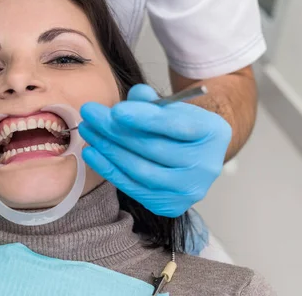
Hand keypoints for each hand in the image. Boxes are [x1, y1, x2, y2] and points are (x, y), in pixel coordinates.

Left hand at [78, 84, 231, 216]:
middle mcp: (206, 166)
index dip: (144, 119)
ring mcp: (189, 189)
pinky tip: (93, 153)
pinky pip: (134, 188)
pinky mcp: (171, 205)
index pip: (176, 126)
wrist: (196, 155)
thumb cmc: (180, 126)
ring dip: (108, 150)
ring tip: (88, 131)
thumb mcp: (172, 106)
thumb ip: (152, 100)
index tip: (116, 110)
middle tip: (90, 114)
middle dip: (116, 131)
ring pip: (141, 171)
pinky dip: (110, 170)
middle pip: (154, 149)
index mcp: (212, 133)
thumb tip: (135, 95)